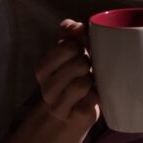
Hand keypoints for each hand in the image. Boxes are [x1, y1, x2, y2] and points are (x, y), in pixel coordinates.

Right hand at [33, 18, 100, 133]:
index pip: (66, 46)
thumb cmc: (71, 78)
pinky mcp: (77, 116)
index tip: (80, 52)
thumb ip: (68, 35)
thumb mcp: (66, 55)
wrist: (67, 116)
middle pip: (78, 63)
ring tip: (91, 82)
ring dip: (93, 80)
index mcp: (43, 68)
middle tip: (88, 69)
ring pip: (84, 82)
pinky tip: (94, 95)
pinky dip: (98, 94)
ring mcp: (60, 104)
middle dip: (88, 63)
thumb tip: (75, 25)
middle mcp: (48, 87)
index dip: (79, 46)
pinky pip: (94, 98)